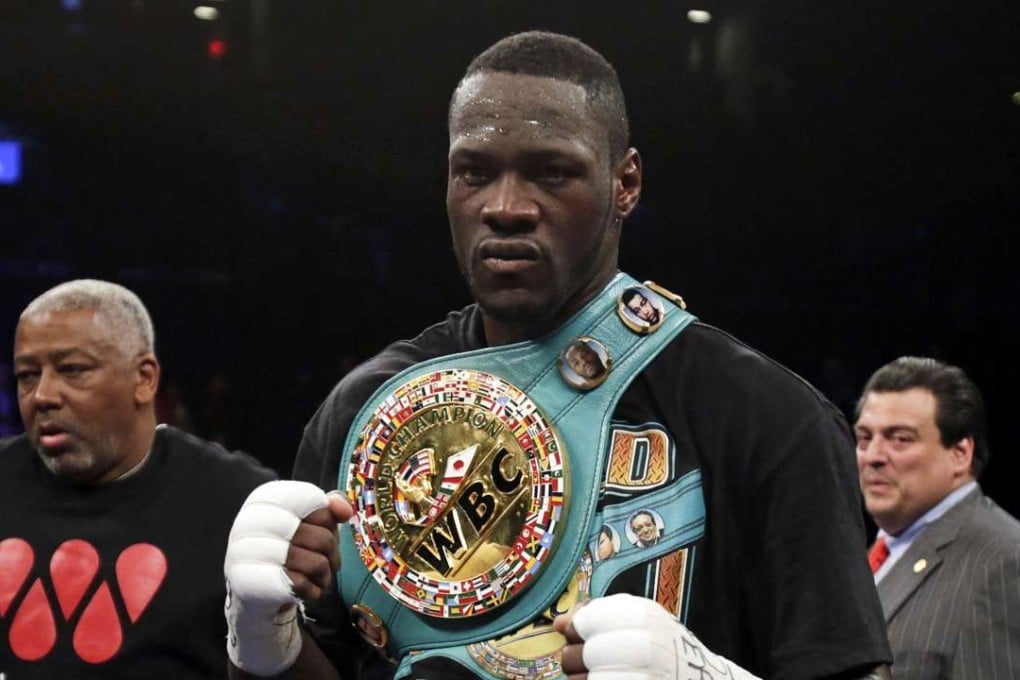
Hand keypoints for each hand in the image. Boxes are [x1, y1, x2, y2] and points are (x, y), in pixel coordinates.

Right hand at [224, 481, 351, 675]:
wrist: (256, 601)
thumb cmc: (289, 556)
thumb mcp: (308, 527)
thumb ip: (326, 508)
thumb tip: (343, 507)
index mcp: (261, 501)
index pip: (309, 496)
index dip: (327, 512)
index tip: (335, 522)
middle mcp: (247, 523)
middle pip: (317, 531)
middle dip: (331, 550)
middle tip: (326, 561)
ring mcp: (245, 553)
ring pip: (314, 559)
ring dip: (324, 574)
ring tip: (314, 578)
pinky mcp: (250, 583)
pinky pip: (302, 584)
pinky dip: (313, 592)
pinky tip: (303, 593)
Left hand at [554, 594, 759, 679]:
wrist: (701, 678)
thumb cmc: (663, 646)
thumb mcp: (639, 618)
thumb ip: (598, 614)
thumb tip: (560, 624)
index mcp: (642, 616)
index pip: (588, 620)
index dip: (576, 629)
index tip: (577, 634)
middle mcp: (643, 646)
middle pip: (579, 655)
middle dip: (574, 659)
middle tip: (586, 661)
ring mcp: (642, 677)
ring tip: (598, 675)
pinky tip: (606, 678)